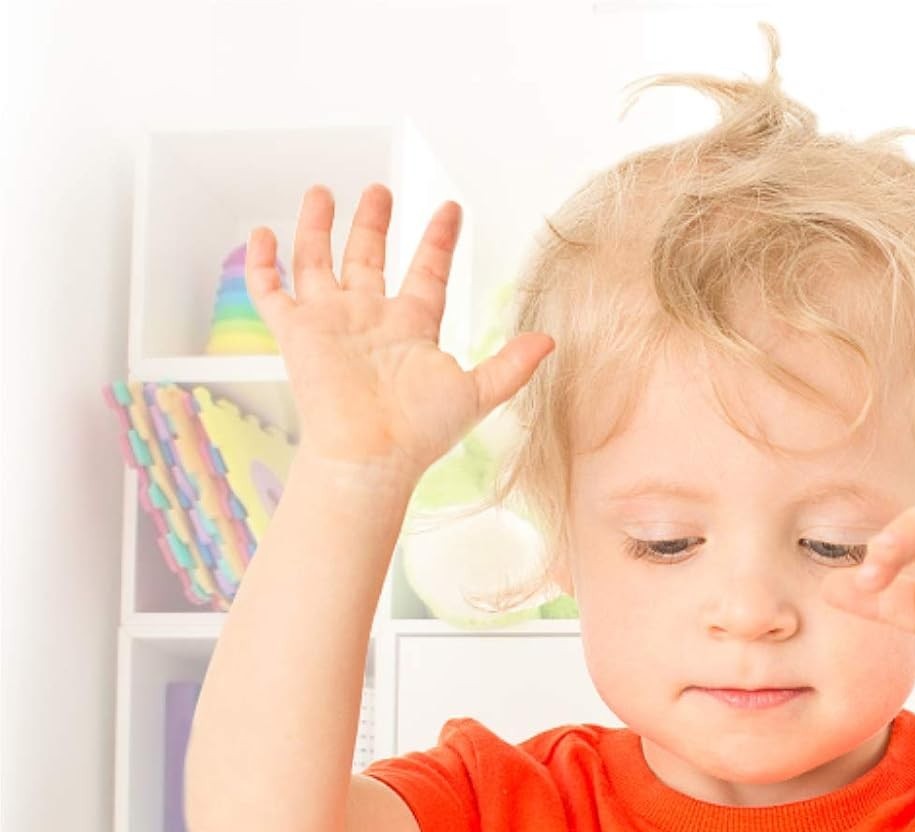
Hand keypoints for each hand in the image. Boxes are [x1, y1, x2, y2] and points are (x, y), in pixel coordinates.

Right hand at [245, 183, 554, 490]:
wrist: (372, 455)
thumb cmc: (421, 432)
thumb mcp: (477, 393)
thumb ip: (511, 365)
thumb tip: (550, 341)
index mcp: (412, 327)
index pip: (426, 271)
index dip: (438, 240)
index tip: (451, 208)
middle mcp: (370, 319)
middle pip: (368, 258)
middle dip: (373, 223)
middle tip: (379, 190)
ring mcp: (331, 323)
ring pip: (318, 263)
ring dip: (319, 227)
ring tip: (322, 191)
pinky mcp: (296, 334)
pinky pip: (271, 292)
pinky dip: (262, 264)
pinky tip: (262, 233)